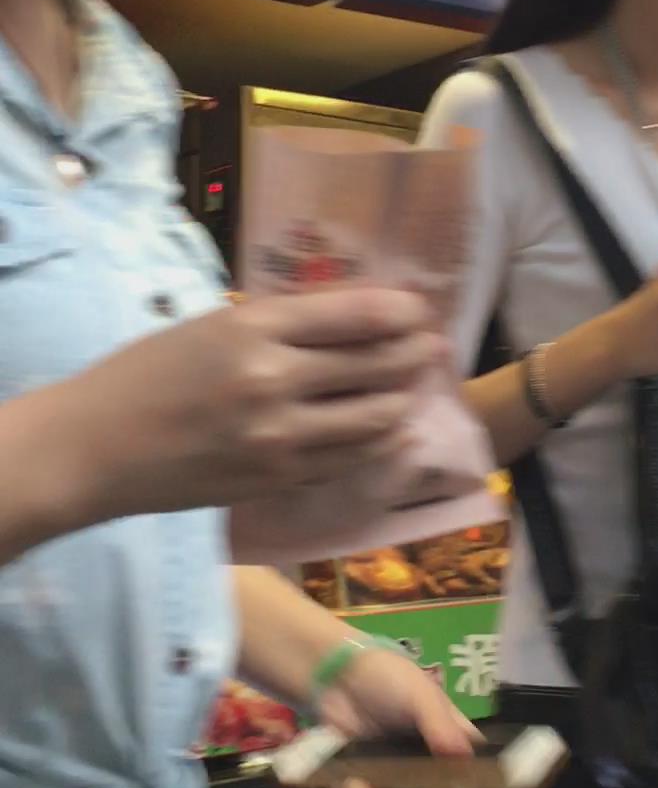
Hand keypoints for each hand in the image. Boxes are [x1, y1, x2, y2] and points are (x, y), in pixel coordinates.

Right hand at [55, 287, 441, 527]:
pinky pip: (347, 459)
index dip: (399, 311)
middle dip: (413, 354)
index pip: (353, 314)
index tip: (418, 309)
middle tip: (432, 347)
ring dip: (403, 399)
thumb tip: (349, 318)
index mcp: (253, 327)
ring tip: (416, 387)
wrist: (94, 448)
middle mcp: (273, 379)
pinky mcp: (275, 478)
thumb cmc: (144, 375)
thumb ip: (276, 323)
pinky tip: (393, 430)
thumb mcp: (209, 326)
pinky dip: (378, 442)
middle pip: (374, 364)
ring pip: (372, 418)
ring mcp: (278, 436)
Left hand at [319, 647, 478, 787]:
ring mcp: (395, 778)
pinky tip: (349, 783)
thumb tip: (462, 759)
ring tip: (372, 775)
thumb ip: (442, 727)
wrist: (337, 677)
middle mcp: (427, 765)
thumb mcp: (421, 695)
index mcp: (451, 741)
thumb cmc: (389, 680)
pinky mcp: (363, 784)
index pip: (476, 771)